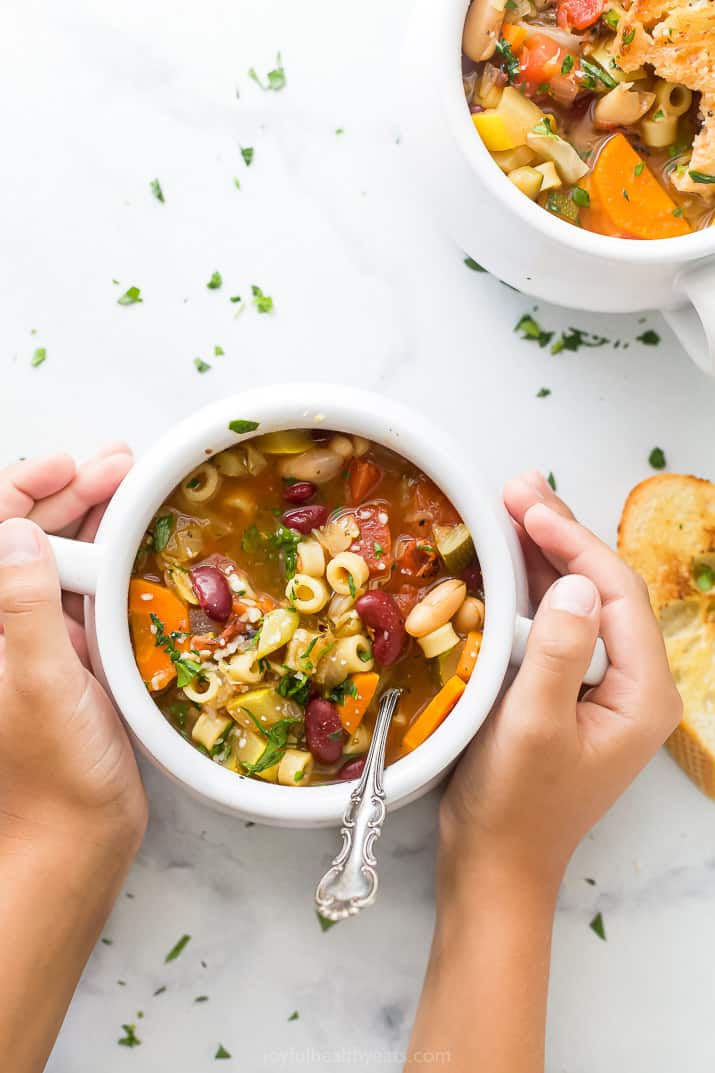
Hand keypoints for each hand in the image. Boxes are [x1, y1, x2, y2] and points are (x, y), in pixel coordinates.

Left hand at [0, 446, 146, 843]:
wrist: (77, 836)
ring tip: (133, 484)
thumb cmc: (50, 775)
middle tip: (119, 464)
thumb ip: (24, 609)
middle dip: (68, 492)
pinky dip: (113, 562)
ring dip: (94, 519)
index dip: (21, 489)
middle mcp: (6, 626)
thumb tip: (16, 533)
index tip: (68, 463)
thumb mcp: (38, 686)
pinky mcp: (73, 658)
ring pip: (62, 559)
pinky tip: (139, 541)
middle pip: (27, 538)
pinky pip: (91, 593)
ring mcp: (38, 640)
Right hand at [439, 470, 680, 897]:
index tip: (526, 505)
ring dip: (545, 553)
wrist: (493, 863)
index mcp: (642, 692)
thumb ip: (558, 650)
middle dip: (560, 535)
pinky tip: (508, 558)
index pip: (616, 593)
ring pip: (580, 600)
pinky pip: (557, 624)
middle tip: (517, 488)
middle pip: (603, 588)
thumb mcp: (533, 726)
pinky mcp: (569, 690)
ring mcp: (601, 686)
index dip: (573, 542)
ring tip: (511, 505)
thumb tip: (577, 581)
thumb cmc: (514, 804)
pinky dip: (531, 587)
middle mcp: (632, 684)